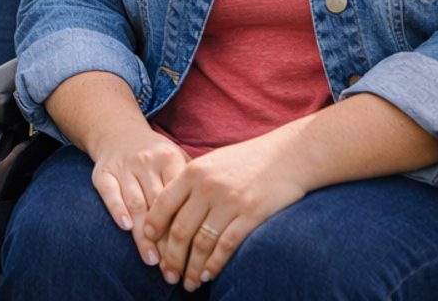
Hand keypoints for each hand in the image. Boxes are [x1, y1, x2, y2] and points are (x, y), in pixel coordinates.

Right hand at [86, 123, 188, 267]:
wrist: (118, 133)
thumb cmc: (155, 155)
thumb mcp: (177, 158)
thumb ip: (193, 182)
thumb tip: (216, 217)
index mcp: (169, 158)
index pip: (179, 197)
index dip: (185, 226)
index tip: (193, 254)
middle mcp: (146, 161)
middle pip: (158, 205)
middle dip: (166, 239)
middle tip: (173, 267)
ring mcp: (124, 167)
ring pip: (136, 204)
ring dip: (143, 235)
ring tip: (152, 260)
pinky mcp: (103, 173)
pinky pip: (110, 194)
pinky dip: (117, 210)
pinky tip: (126, 228)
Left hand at [143, 134, 307, 290]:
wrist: (289, 154)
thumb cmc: (248, 159)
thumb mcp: (213, 162)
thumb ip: (192, 182)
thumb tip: (169, 208)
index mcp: (193, 171)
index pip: (163, 204)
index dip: (153, 228)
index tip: (148, 244)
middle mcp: (207, 187)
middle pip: (180, 229)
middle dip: (171, 257)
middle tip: (168, 276)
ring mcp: (229, 201)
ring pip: (201, 242)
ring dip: (192, 267)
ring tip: (188, 283)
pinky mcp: (251, 214)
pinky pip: (227, 245)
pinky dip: (215, 264)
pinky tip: (208, 275)